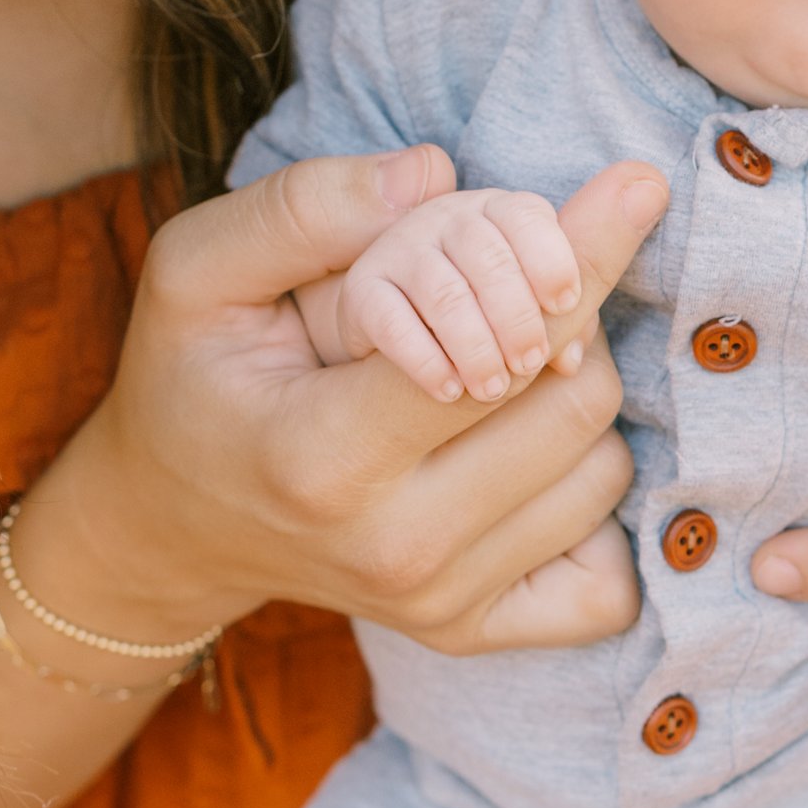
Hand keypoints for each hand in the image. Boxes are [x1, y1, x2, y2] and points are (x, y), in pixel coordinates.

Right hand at [43, 145, 670, 657]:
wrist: (169, 527)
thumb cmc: (190, 377)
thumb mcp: (197, 268)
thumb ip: (306, 209)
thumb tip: (435, 173)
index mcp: (325, 456)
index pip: (501, 352)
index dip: (579, 257)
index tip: (639, 185)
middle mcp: (394, 548)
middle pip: (574, 403)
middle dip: (560, 321)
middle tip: (502, 295)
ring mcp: (438, 604)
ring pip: (602, 473)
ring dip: (573, 402)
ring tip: (493, 374)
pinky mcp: (469, 634)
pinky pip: (606, 579)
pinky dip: (591, 506)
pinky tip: (531, 461)